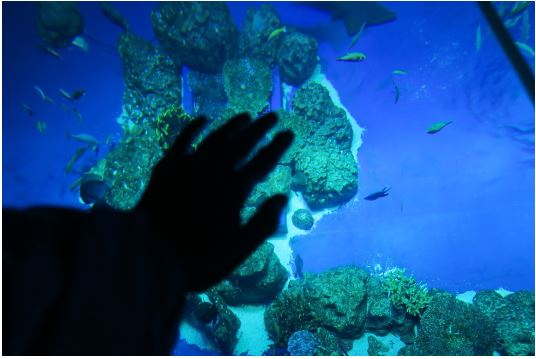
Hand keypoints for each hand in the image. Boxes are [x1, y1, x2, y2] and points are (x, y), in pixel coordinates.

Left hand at [138, 112, 293, 291]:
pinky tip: (203, 119)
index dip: (277, 147)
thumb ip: (263, 223)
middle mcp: (214, 172)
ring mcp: (188, 167)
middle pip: (241, 144)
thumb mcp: (239, 249)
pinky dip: (193, 129)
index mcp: (234, 191)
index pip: (262, 163)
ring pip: (215, 139)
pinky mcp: (166, 168)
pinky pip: (182, 142)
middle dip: (259, 129)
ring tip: (247, 116)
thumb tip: (283, 198)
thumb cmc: (199, 259)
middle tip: (274, 116)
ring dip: (232, 126)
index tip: (290, 133)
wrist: (150, 258)